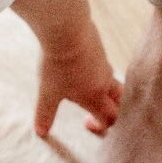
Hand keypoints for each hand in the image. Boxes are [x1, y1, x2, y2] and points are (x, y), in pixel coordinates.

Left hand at [33, 23, 121, 140]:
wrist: (66, 30)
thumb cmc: (57, 64)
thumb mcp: (46, 93)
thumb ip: (45, 114)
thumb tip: (41, 132)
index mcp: (95, 96)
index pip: (110, 118)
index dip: (102, 126)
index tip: (86, 123)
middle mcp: (105, 82)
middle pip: (120, 100)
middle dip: (113, 109)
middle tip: (99, 110)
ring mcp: (104, 63)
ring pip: (113, 81)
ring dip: (106, 90)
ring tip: (89, 88)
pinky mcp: (99, 48)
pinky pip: (104, 63)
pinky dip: (98, 71)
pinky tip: (83, 65)